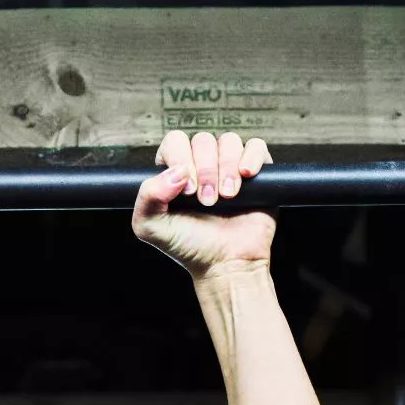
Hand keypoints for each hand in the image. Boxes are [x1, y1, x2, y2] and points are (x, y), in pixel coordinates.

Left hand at [132, 130, 274, 279]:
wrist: (225, 264)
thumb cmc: (189, 247)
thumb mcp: (150, 226)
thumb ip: (148, 196)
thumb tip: (176, 172)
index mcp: (175, 172)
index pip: (175, 142)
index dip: (180, 159)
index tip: (186, 191)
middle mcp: (202, 165)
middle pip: (203, 140)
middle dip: (205, 171)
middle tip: (207, 201)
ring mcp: (229, 167)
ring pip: (229, 141)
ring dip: (226, 169)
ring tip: (227, 197)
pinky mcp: (256, 172)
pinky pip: (255, 146)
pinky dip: (250, 158)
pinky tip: (246, 177)